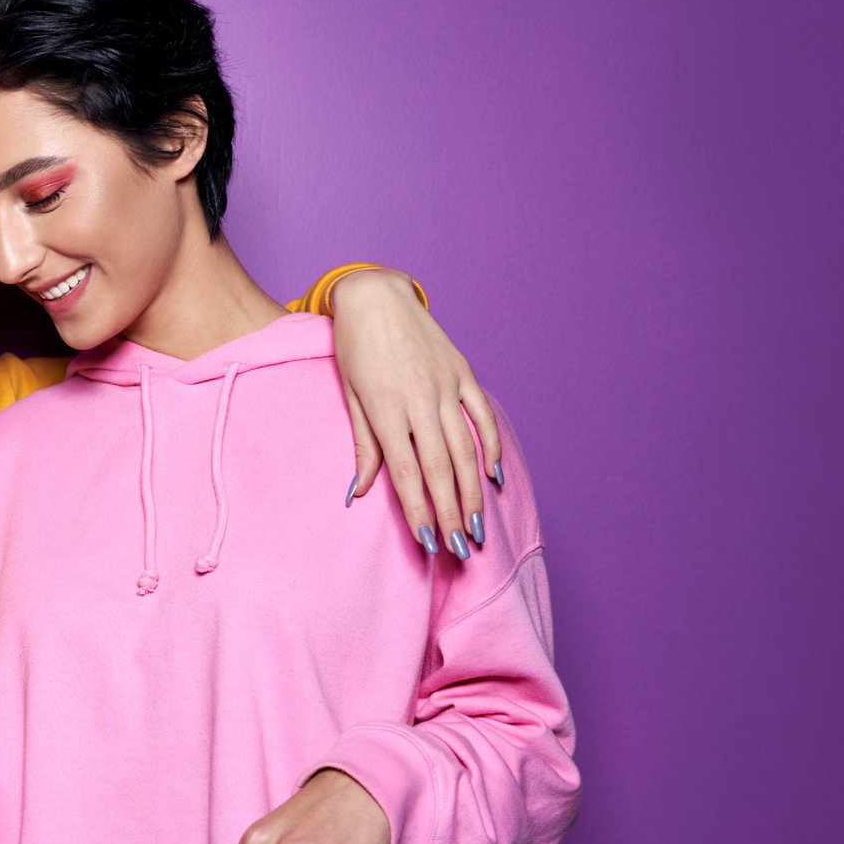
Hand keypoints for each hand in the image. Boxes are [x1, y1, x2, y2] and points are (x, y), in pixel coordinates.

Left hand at [329, 268, 502, 561]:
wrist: (375, 295)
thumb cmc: (354, 348)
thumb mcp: (350, 396)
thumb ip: (363, 446)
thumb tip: (358, 493)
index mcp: (386, 409)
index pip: (408, 472)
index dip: (420, 510)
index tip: (428, 542)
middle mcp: (419, 399)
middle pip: (442, 467)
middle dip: (451, 512)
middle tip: (461, 548)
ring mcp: (446, 384)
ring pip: (466, 447)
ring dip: (472, 491)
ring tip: (477, 526)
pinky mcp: (463, 371)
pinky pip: (482, 414)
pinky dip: (491, 446)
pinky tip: (493, 476)